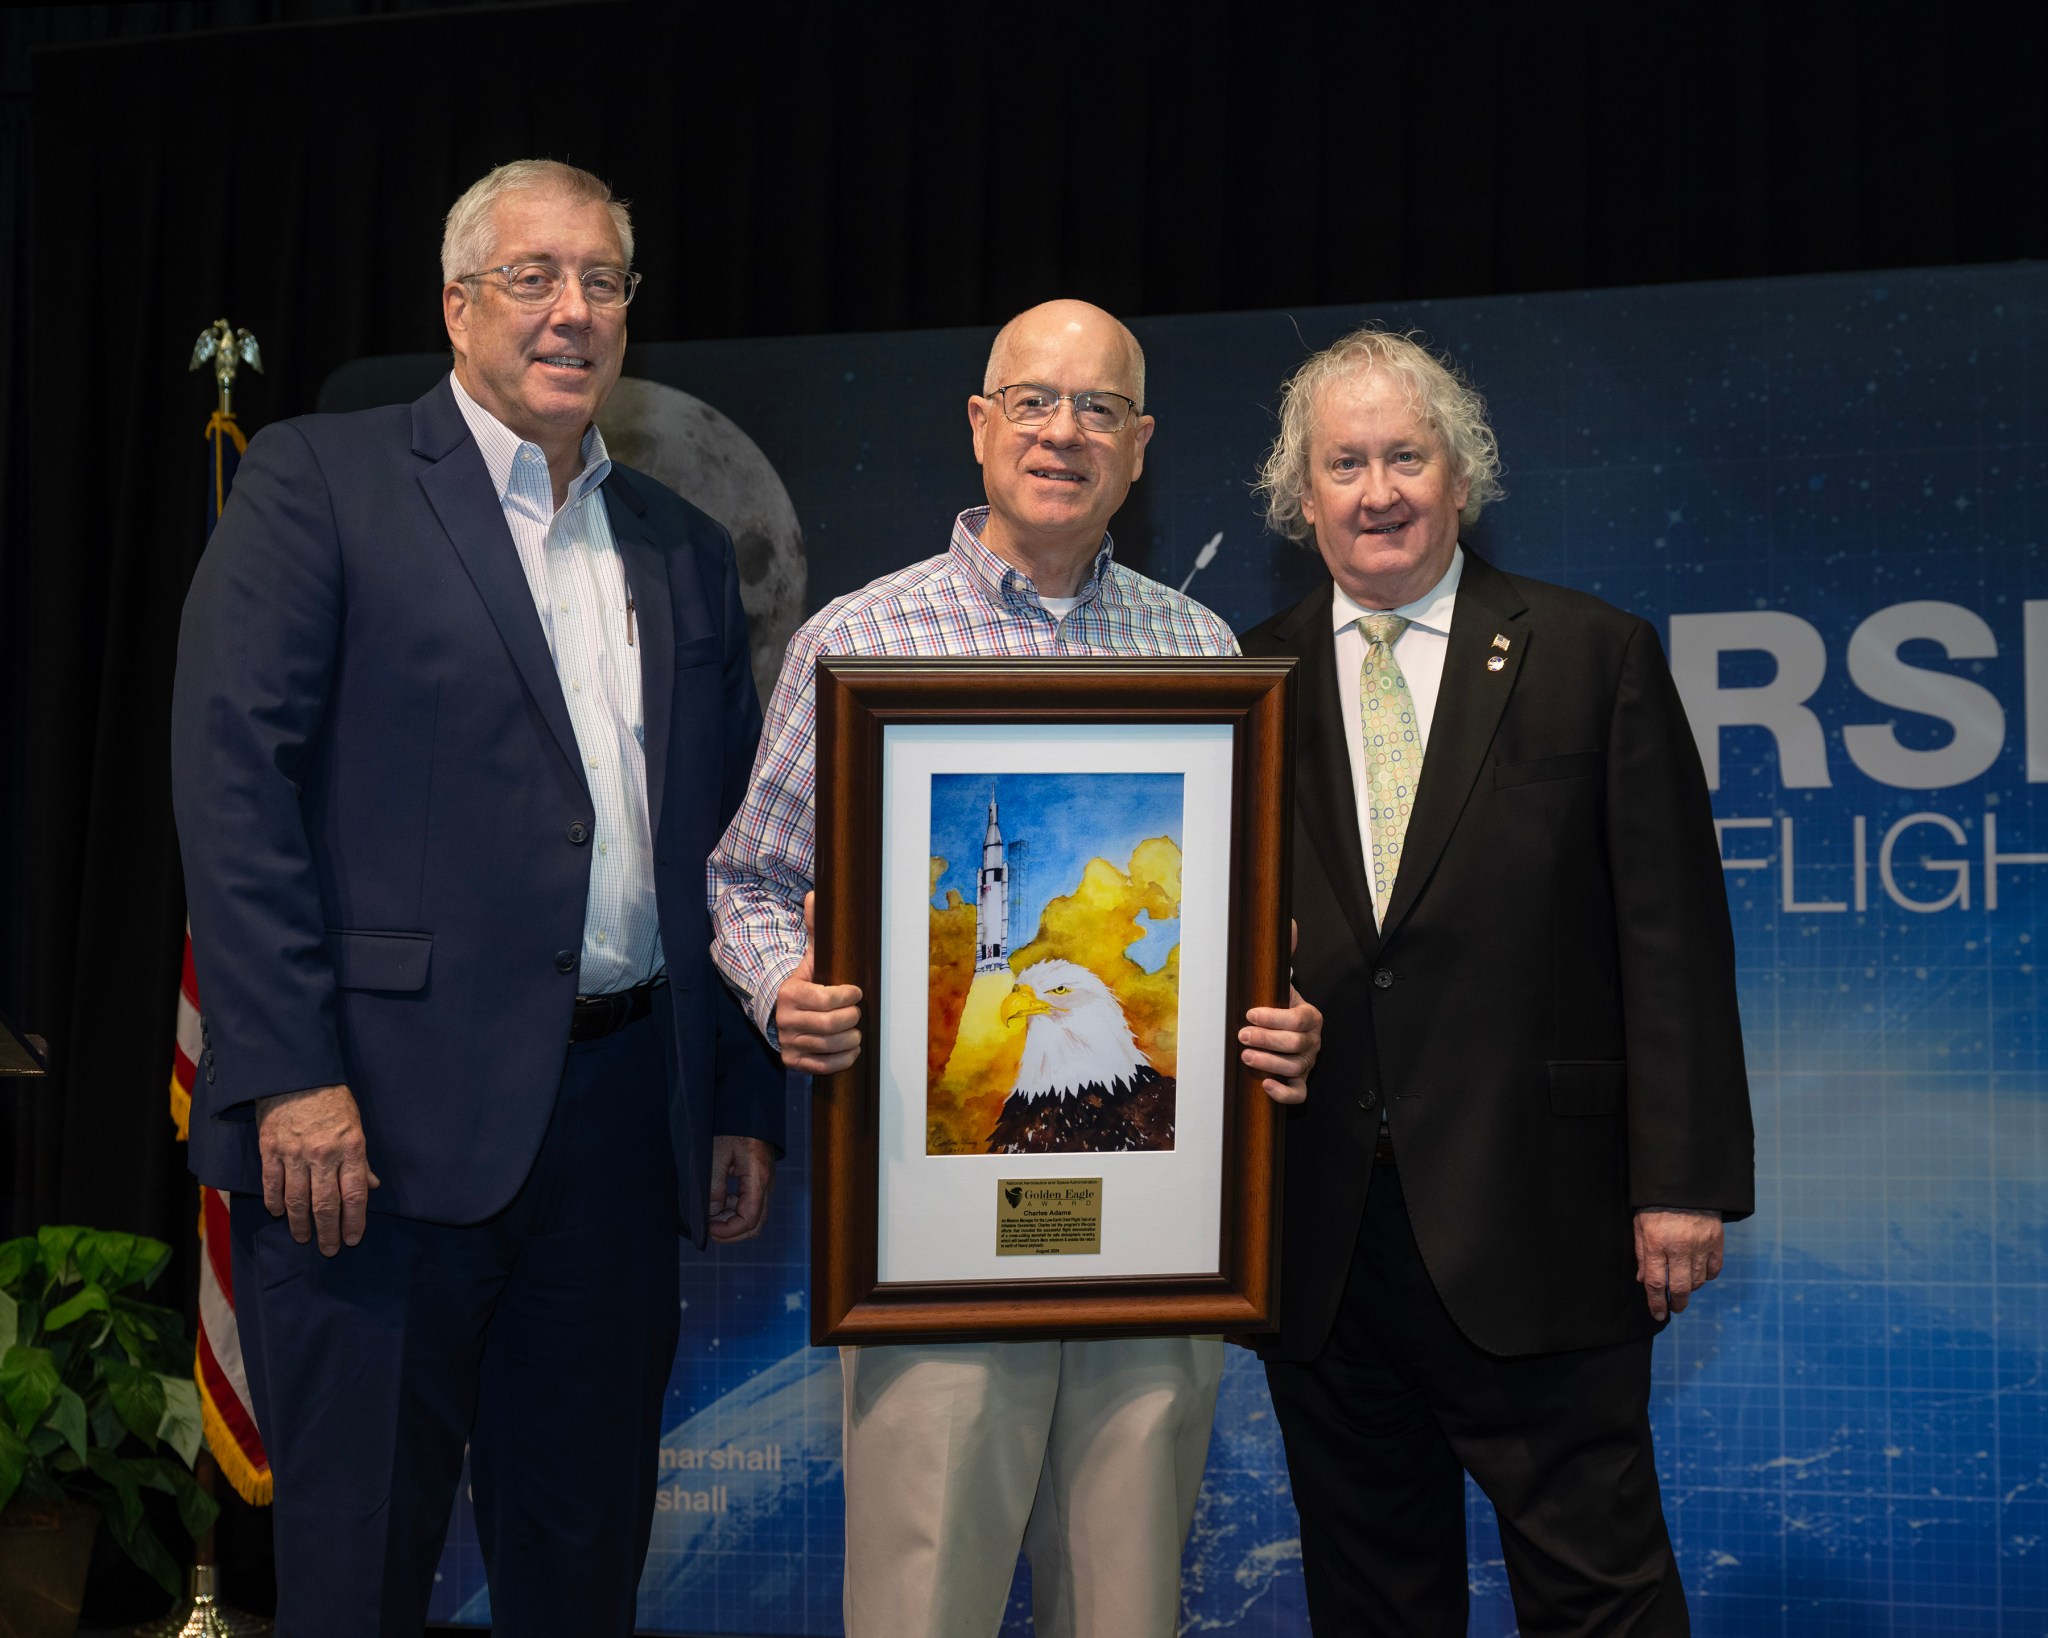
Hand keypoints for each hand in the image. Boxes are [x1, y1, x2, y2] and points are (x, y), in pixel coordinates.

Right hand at [255, 1084, 379, 1255]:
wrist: (296, 1074)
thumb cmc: (332, 1100)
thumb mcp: (356, 1125)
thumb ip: (362, 1159)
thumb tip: (372, 1186)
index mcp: (350, 1148)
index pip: (354, 1195)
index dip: (354, 1221)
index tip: (352, 1239)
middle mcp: (323, 1154)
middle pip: (326, 1204)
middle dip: (328, 1231)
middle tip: (328, 1250)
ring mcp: (294, 1153)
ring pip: (297, 1200)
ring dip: (300, 1224)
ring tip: (304, 1238)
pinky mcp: (270, 1149)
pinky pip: (271, 1184)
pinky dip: (274, 1202)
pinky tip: (278, 1213)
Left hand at [708, 1136, 776, 1242]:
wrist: (748, 1109)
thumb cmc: (732, 1126)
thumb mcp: (716, 1152)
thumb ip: (714, 1184)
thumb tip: (711, 1212)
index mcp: (758, 1178)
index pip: (749, 1219)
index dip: (728, 1231)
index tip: (708, 1228)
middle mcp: (766, 1185)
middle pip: (755, 1225)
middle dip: (731, 1233)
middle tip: (708, 1229)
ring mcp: (765, 1184)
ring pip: (753, 1218)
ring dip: (731, 1223)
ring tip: (709, 1216)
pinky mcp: (759, 1181)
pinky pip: (751, 1206)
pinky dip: (734, 1212)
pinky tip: (718, 1205)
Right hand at [775, 891, 862, 1073]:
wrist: (782, 1012)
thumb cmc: (807, 983)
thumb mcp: (812, 956)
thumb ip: (817, 929)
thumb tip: (815, 894)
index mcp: (790, 992)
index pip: (825, 999)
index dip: (848, 995)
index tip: (856, 991)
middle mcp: (785, 1020)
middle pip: (832, 1024)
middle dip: (852, 1018)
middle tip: (857, 1012)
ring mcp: (788, 1043)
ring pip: (831, 1046)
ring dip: (852, 1039)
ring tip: (855, 1031)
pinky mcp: (793, 1062)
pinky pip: (824, 1067)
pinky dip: (843, 1059)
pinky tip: (850, 1049)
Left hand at [1239, 920, 1319, 1104]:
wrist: (1285, 1034)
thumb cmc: (1278, 1007)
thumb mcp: (1280, 983)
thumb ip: (1283, 956)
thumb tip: (1289, 923)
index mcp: (1311, 1016)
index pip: (1299, 1018)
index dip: (1275, 1018)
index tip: (1250, 1013)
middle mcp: (1312, 1041)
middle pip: (1296, 1044)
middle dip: (1268, 1040)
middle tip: (1242, 1036)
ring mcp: (1307, 1064)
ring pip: (1295, 1069)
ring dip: (1270, 1064)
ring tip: (1245, 1057)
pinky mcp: (1300, 1084)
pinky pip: (1298, 1095)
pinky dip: (1283, 1093)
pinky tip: (1265, 1085)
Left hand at [1633, 1208, 1724, 1319]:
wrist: (1684, 1183)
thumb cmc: (1656, 1204)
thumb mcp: (1640, 1224)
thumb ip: (1641, 1253)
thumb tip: (1643, 1280)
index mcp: (1657, 1243)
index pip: (1656, 1283)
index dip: (1656, 1302)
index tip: (1658, 1314)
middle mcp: (1680, 1248)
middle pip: (1681, 1287)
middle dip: (1677, 1303)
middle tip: (1675, 1308)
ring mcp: (1700, 1245)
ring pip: (1698, 1281)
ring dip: (1691, 1289)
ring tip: (1684, 1288)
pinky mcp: (1716, 1241)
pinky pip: (1714, 1269)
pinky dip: (1707, 1276)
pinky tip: (1699, 1274)